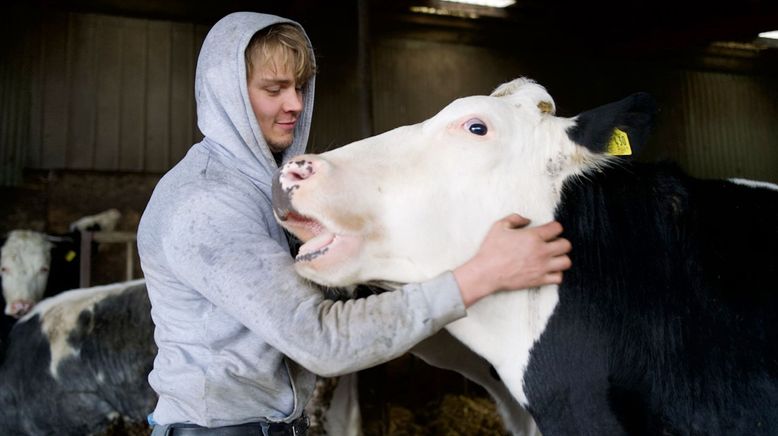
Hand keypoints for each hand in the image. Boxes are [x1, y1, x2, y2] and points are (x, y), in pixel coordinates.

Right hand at [453, 214, 571, 306]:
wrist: (486, 273)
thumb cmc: (491, 250)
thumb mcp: (499, 226)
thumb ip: (515, 219)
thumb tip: (527, 220)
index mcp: (533, 236)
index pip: (557, 228)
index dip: (554, 227)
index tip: (549, 230)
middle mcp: (541, 251)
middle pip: (566, 245)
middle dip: (561, 242)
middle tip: (552, 244)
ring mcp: (541, 267)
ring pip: (566, 262)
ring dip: (561, 258)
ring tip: (552, 258)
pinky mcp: (539, 280)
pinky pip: (559, 278)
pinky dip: (556, 274)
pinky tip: (547, 270)